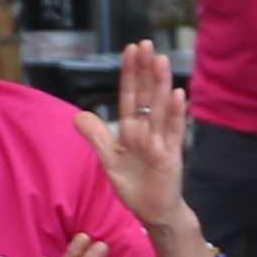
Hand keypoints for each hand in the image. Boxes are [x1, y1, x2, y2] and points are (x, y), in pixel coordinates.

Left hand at [104, 40, 193, 225]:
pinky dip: (174, 113)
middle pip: (147, 95)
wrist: (155, 213)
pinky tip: (177, 94)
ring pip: (160, 108)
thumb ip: (98, 137)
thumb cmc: (136, 187)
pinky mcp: (171, 156)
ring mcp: (162, 141)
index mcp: (133, 130)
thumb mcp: (109, 161)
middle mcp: (149, 131)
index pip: (130, 96)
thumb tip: (78, 115)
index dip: (130, 73)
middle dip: (146, 70)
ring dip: (161, 84)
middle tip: (146, 43)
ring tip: (161, 60)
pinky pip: (173, 131)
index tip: (131, 49)